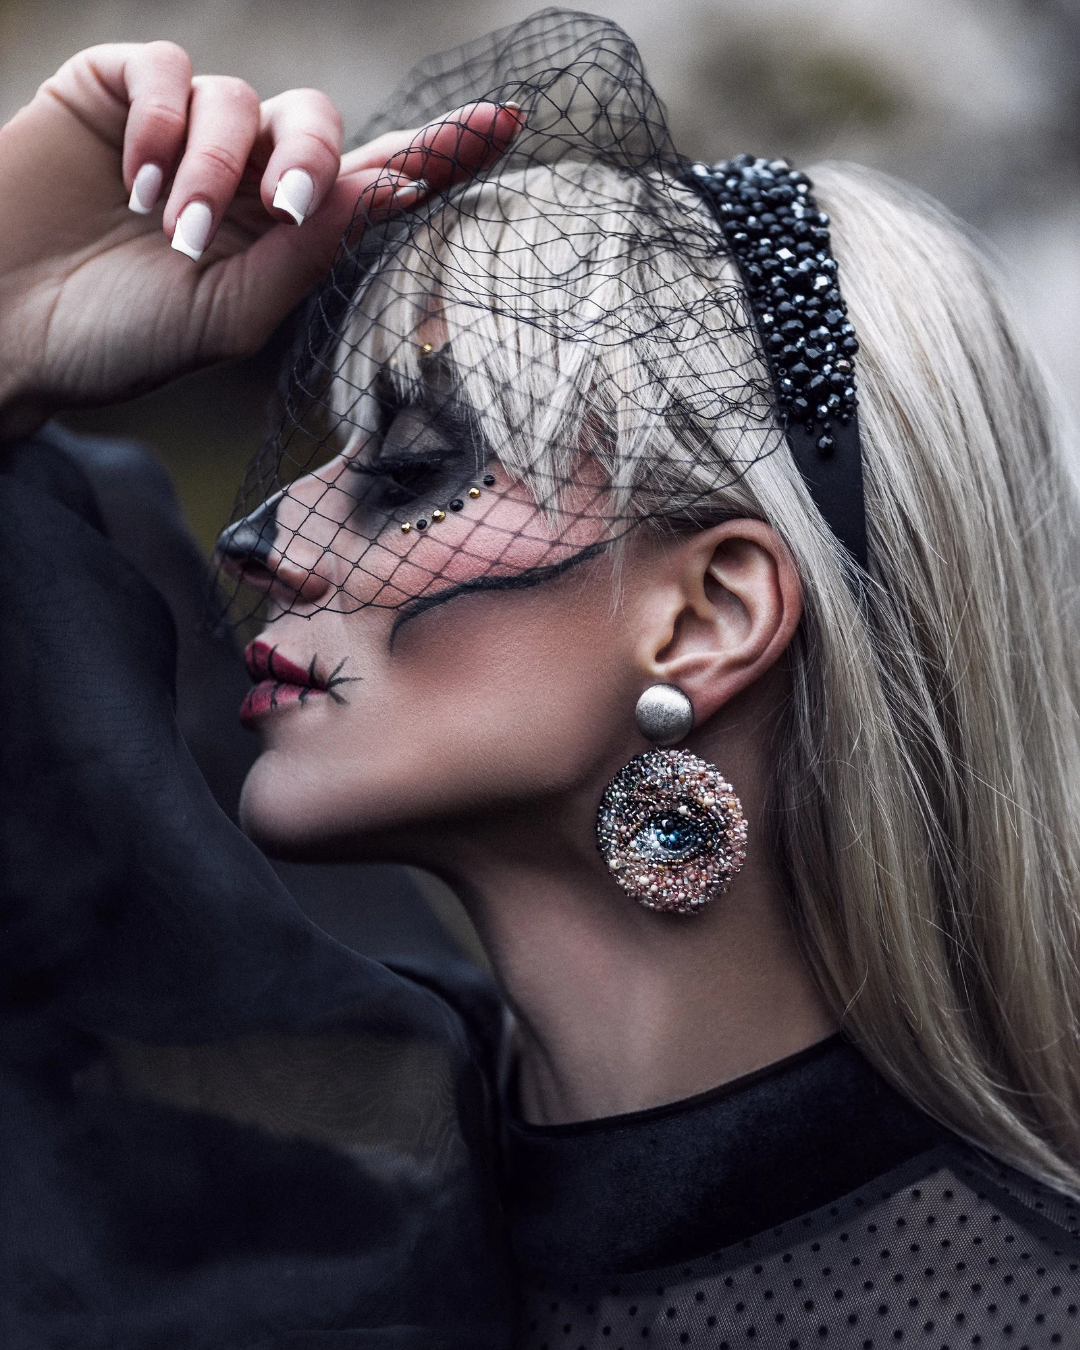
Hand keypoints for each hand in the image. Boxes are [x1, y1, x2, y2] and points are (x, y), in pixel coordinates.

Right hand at [0, 42, 520, 437]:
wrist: (6, 327)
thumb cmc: (117, 337)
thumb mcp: (227, 313)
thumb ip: (308, 251)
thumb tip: (391, 191)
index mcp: (282, 235)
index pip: (374, 179)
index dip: (438, 149)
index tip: (507, 124)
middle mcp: (244, 175)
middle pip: (319, 123)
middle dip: (312, 160)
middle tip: (282, 208)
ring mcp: (183, 130)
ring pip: (244, 100)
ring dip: (217, 166)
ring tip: (173, 229)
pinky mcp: (120, 92)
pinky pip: (170, 70)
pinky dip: (163, 123)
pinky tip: (137, 181)